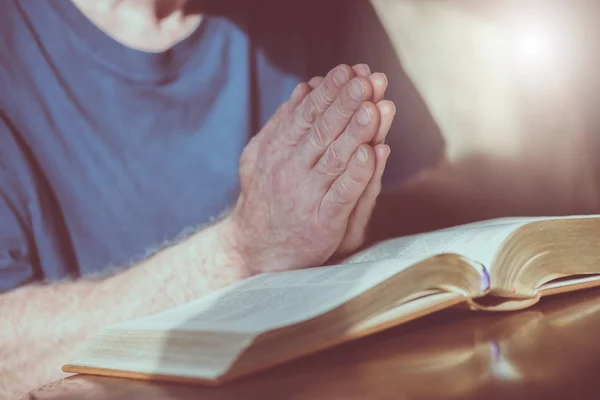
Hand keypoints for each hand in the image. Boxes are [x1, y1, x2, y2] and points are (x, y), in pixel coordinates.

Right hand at [229, 64, 394, 273]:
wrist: (252, 249)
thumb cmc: (265, 197)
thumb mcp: (263, 155)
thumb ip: (284, 123)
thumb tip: (305, 87)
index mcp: (276, 148)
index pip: (307, 113)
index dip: (331, 91)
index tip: (351, 70)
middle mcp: (290, 168)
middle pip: (323, 130)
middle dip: (346, 103)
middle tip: (367, 80)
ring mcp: (306, 195)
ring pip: (335, 158)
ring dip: (356, 131)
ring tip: (375, 107)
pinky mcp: (323, 221)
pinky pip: (343, 194)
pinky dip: (357, 173)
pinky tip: (372, 153)